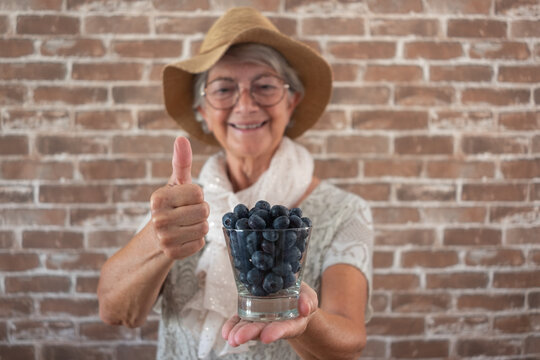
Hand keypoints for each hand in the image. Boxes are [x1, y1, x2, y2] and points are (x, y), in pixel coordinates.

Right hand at [150, 136, 208, 258]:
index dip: (196, 196)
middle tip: (187, 214)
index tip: (184, 200)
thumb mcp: (176, 183)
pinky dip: (196, 241)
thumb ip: (181, 161)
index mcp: (159, 198)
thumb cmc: (171, 205)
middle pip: (204, 211)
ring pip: (204, 228)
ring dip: (200, 226)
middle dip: (201, 212)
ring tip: (186, 225)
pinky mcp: (172, 254)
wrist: (155, 237)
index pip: (198, 192)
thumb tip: (182, 138)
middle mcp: (159, 218)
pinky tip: (184, 238)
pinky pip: (200, 244)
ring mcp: (165, 238)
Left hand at [221, 282, 317, 345]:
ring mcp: (262, 320)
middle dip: (250, 333)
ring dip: (238, 332)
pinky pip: (240, 321)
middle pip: (263, 330)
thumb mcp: (309, 296)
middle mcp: (276, 324)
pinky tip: (226, 332)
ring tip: (230, 337)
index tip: (266, 337)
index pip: (285, 328)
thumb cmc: (302, 298)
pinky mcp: (251, 314)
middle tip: (238, 338)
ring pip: (249, 326)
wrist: (293, 297)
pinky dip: (233, 325)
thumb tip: (304, 307)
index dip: (276, 332)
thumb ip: (308, 301)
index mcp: (293, 322)